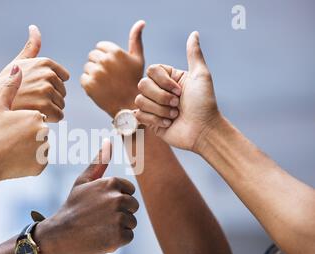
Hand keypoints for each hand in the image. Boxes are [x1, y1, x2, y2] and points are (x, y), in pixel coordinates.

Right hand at [0, 25, 69, 121]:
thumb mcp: (18, 62)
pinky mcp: (46, 107)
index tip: (37, 89)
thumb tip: (34, 27)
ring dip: (51, 109)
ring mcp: (47, 91)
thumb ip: (31, 47)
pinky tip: (37, 115)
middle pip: (63, 92)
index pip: (63, 77)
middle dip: (51, 98)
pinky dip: (51, 119)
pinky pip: (59, 115)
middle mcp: (48, 74)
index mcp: (45, 63)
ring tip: (33, 107)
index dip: (51, 85)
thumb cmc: (5, 84)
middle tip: (33, 100)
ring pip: (61, 104)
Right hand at [0, 66, 48, 181]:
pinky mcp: (42, 164)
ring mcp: (44, 148)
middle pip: (40, 132)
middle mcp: (44, 130)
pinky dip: (30, 161)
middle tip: (11, 140)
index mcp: (37, 115)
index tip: (12, 128)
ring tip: (13, 150)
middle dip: (29, 136)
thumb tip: (18, 68)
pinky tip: (16, 159)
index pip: (38, 117)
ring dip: (30, 148)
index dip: (23, 123)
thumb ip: (11, 87)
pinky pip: (39, 161)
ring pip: (40, 147)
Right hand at [34, 140, 139, 253]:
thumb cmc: (73, 206)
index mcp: (110, 184)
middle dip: (120, 213)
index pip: (129, 191)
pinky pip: (128, 236)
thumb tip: (108, 142)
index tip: (101, 205)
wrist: (60, 234)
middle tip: (100, 218)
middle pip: (133, 207)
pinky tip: (102, 237)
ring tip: (100, 227)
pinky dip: (117, 240)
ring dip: (119, 227)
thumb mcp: (82, 181)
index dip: (117, 199)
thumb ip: (98, 162)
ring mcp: (118, 218)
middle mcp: (117, 199)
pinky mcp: (119, 237)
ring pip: (131, 222)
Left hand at [81, 20, 145, 117]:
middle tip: (109, 77)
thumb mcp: (138, 59)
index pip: (100, 47)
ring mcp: (95, 73)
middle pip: (92, 56)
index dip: (106, 57)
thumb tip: (141, 22)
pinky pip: (83, 79)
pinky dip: (89, 84)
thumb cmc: (134, 80)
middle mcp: (104, 61)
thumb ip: (135, 39)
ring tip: (106, 83)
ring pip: (87, 67)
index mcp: (115, 52)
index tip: (113, 67)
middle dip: (99, 64)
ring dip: (94, 74)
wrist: (129, 105)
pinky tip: (100, 89)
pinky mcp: (88, 85)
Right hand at [135, 31, 220, 152]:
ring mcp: (153, 106)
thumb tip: (194, 33)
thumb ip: (194, 54)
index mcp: (169, 78)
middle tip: (177, 105)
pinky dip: (155, 120)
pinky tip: (168, 124)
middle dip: (161, 97)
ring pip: (140, 100)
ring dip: (159, 110)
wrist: (203, 131)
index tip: (180, 91)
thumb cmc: (204, 104)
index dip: (163, 81)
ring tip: (174, 115)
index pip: (151, 70)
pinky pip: (139, 115)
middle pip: (142, 85)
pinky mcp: (149, 121)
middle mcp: (159, 90)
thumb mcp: (201, 76)